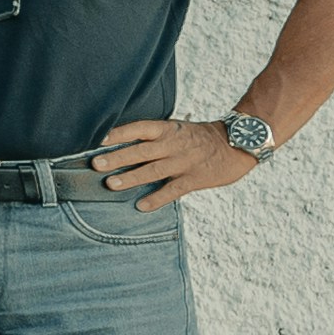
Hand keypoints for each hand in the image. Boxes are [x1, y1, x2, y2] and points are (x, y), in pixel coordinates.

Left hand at [93, 117, 254, 211]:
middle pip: (141, 150)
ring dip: (131, 178)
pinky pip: (173, 190)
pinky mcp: (195, 179)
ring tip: (111, 184)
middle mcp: (173, 144)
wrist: (237, 143)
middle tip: (96, 164)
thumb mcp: (177, 129)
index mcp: (168, 129)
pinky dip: (157, 199)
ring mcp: (184, 162)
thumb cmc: (199, 138)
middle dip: (118, 157)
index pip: (139, 128)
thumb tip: (121, 146)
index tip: (98, 140)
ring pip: (153, 170)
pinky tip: (141, 206)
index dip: (119, 133)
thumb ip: (154, 137)